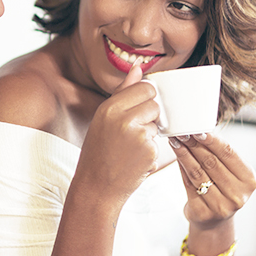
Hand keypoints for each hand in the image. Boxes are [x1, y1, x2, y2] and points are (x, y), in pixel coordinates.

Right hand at [74, 61, 160, 204]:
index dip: (144, 98)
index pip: (144, 87)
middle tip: (132, 131)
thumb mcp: (102, 118)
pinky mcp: (150, 151)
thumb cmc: (98, 151)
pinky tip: (134, 158)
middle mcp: (124, 119)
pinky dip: (150, 149)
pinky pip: (159, 141)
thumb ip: (122, 92)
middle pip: (155, 103)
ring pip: (158, 122)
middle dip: (149, 115)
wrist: (96, 187)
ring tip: (130, 145)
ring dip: (150, 132)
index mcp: (110, 107)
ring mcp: (139, 136)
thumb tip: (137, 68)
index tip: (136, 109)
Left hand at [170, 133, 255, 228]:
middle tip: (181, 131)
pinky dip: (181, 167)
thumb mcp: (230, 172)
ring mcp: (221, 206)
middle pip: (211, 162)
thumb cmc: (222, 189)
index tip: (197, 129)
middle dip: (194, 144)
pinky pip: (189, 184)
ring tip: (175, 141)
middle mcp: (238, 195)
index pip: (228, 153)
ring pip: (198, 172)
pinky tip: (176, 156)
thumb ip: (220, 154)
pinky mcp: (204, 212)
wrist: (214, 221)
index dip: (211, 140)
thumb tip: (200, 130)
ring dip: (184, 153)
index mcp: (249, 180)